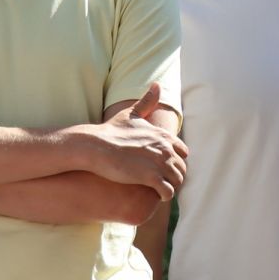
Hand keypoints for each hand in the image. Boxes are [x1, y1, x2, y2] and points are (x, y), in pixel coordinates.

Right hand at [84, 81, 187, 199]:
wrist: (95, 146)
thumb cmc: (110, 131)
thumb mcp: (131, 114)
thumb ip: (147, 101)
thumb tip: (156, 84)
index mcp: (164, 135)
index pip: (183, 152)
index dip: (175, 160)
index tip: (165, 166)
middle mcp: (166, 148)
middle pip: (182, 168)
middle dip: (175, 175)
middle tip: (164, 181)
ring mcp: (159, 163)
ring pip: (178, 180)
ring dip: (171, 186)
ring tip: (161, 190)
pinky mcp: (151, 178)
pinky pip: (168, 192)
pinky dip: (165, 195)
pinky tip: (157, 195)